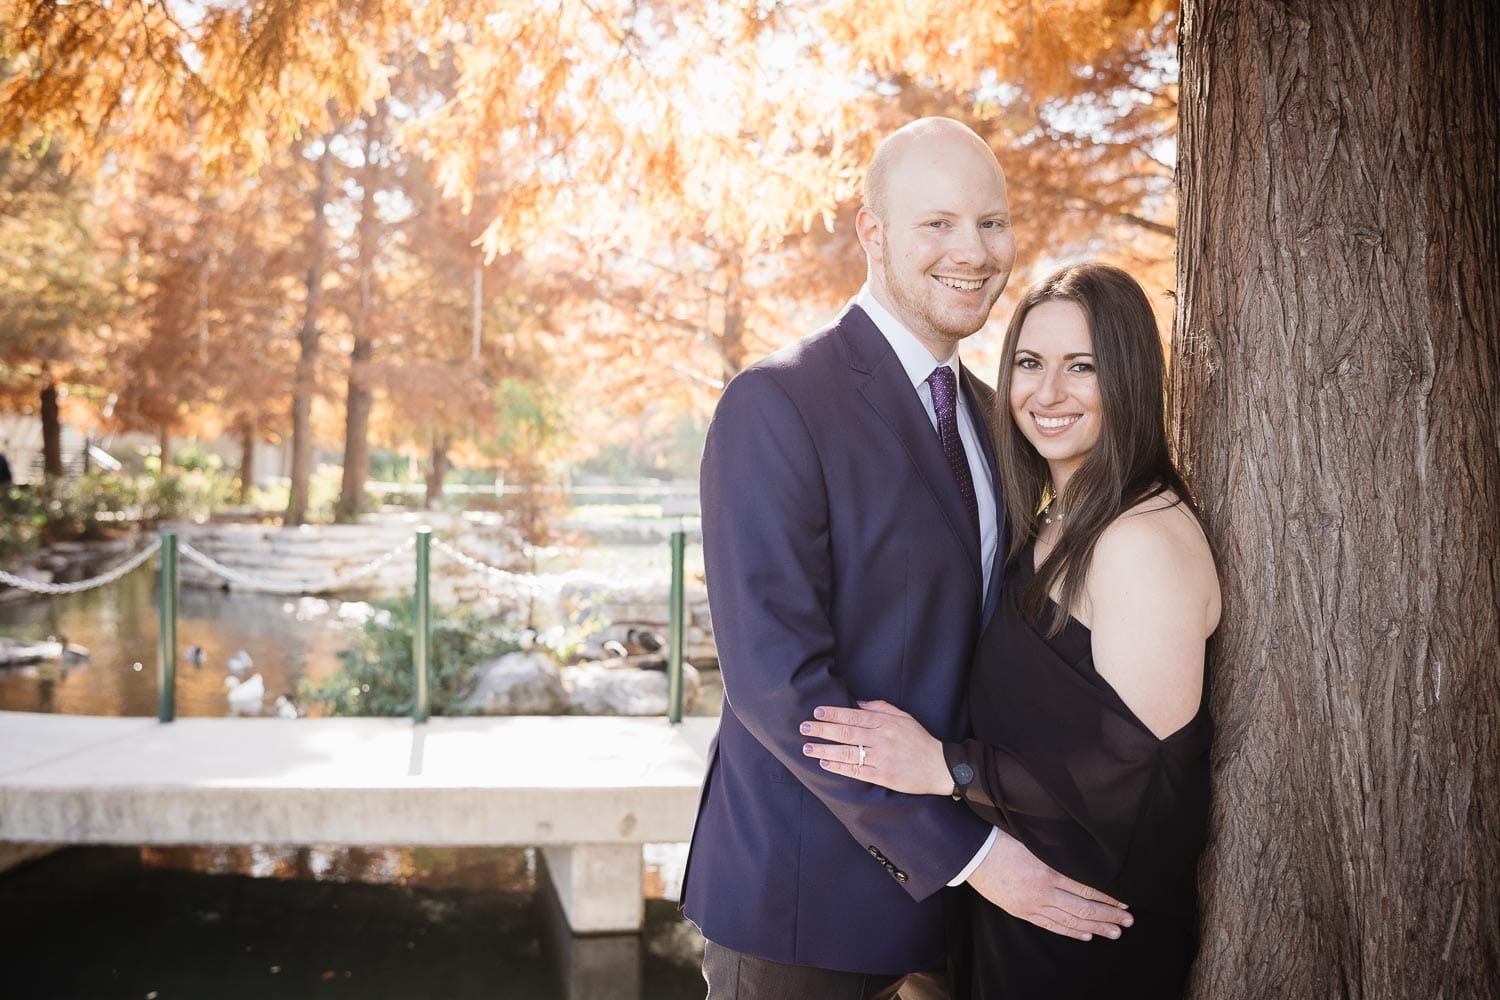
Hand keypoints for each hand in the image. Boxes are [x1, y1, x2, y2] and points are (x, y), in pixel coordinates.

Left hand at [799, 700, 950, 795]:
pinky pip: (856, 770)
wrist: (939, 766)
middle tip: (803, 727)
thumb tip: (857, 703)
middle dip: (822, 729)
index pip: (854, 715)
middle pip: (846, 732)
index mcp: (886, 722)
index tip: (817, 712)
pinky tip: (825, 763)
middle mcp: (882, 739)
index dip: (833, 713)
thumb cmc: (919, 739)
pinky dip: (839, 767)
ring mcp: (881, 758)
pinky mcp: (883, 776)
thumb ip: (880, 707)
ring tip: (807, 748)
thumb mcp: (903, 716)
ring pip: (848, 752)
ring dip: (825, 749)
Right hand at [967, 829, 1132, 940]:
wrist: (972, 853)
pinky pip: (1051, 925)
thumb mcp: (1034, 841)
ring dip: (1095, 927)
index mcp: (1049, 871)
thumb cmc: (1002, 840)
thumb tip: (1084, 857)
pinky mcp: (1022, 911)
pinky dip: (1070, 932)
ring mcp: (1033, 904)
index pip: (1087, 889)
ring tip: (1114, 932)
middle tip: (1128, 921)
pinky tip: (1086, 935)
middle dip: (1109, 915)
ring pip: (1070, 921)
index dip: (1108, 898)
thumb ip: (1058, 852)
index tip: (1125, 902)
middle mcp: (1044, 891)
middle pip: (1083, 908)